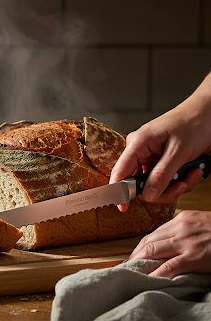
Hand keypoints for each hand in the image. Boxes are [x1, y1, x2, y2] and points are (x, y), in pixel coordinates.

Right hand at [110, 78, 210, 210]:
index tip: (123, 208)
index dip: (119, 191)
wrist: (209, 112)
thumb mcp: (178, 151)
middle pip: (140, 183)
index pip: (120, 172)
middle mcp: (141, 151)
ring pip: (155, 184)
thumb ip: (162, 175)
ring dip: (175, 185)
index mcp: (138, 144)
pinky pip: (165, 180)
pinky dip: (180, 180)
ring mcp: (152, 157)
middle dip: (162, 189)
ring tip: (191, 175)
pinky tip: (193, 171)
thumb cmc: (193, 122)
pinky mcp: (163, 162)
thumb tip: (148, 195)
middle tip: (179, 186)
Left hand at [127, 210, 210, 277]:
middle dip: (135, 256)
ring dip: (139, 264)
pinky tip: (148, 281)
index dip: (140, 247)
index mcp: (182, 219)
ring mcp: (186, 242)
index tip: (134, 257)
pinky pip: (170, 266)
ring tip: (132, 274)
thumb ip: (185, 232)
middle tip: (127, 267)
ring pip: (152, 251)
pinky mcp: (195, 256)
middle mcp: (180, 227)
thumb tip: (171, 244)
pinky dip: (156, 274)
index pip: (154, 234)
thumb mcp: (201, 225)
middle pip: (148, 242)